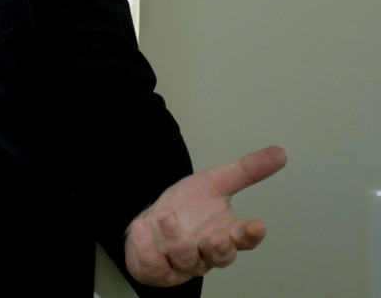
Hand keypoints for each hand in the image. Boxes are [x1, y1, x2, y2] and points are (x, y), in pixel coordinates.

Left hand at [125, 145, 286, 286]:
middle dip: (220, 248)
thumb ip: (245, 171)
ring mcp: (183, 264)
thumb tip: (279, 153)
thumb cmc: (186, 208)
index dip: (251, 235)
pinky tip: (143, 227)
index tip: (258, 225)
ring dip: (176, 239)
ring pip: (186, 258)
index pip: (244, 238)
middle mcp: (207, 251)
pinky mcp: (159, 270)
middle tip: (217, 235)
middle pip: (220, 257)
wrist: (152, 222)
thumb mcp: (213, 182)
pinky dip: (147, 249)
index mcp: (225, 232)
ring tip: (166, 215)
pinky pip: (155, 266)